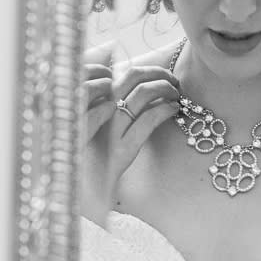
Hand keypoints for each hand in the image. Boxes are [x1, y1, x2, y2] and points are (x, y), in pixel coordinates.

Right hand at [80, 45, 180, 226]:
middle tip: (172, 80)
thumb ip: (109, 101)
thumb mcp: (96, 122)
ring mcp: (110, 130)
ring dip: (165, 88)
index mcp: (92, 100)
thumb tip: (136, 80)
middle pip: (132, 76)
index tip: (158, 75)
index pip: (123, 72)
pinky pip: (148, 119)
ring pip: (142, 94)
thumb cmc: (93, 153)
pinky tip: (173, 110)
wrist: (85, 189)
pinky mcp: (122, 149)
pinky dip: (165, 109)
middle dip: (158, 73)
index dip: (147, 71)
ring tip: (176, 94)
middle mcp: (98, 110)